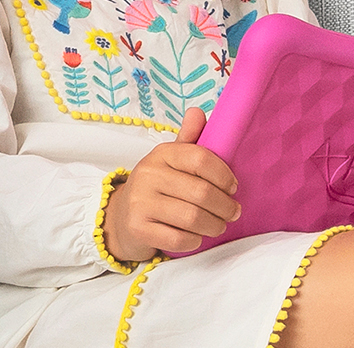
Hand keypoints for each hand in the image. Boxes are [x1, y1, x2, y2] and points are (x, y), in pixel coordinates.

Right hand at [102, 107, 239, 260]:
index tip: (232, 187)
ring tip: (218, 225)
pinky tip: (196, 236)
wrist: (121, 216)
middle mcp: (148, 175)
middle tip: (232, 212)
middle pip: (202, 192)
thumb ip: (189, 139)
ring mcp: (140, 202)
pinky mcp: (139, 228)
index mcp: (161, 154)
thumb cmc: (157, 187)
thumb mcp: (171, 160)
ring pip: (193, 218)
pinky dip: (194, 240)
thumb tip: (198, 111)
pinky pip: (179, 239)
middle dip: (225, 207)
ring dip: (214, 225)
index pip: (200, 158)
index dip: (224, 175)